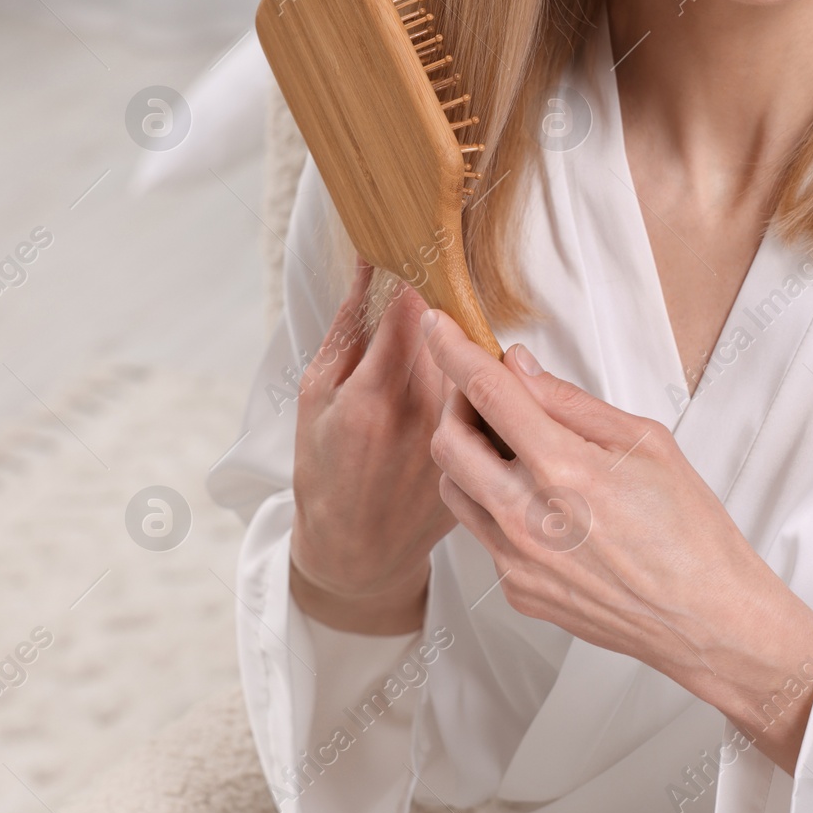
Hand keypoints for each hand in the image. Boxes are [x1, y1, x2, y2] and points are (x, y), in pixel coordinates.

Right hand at [288, 261, 460, 633]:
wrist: (355, 552)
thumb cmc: (324, 470)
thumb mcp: (315, 394)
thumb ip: (349, 327)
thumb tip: (371, 264)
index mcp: (374, 398)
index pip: (415, 310)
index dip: (422, 277)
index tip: (421, 260)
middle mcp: (424, 420)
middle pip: (458, 335)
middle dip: (450, 311)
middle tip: (439, 301)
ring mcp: (461, 445)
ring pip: (483, 370)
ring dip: (472, 349)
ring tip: (447, 353)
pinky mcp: (485, 464)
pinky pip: (497, 409)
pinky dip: (486, 391)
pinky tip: (468, 393)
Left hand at [420, 309, 812, 772]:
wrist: (707, 619)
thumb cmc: (690, 531)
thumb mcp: (645, 442)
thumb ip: (571, 402)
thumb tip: (519, 367)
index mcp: (565, 470)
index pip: (486, 392)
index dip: (452, 351)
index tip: (436, 326)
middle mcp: (529, 518)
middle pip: (447, 442)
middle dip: (454, 406)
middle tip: (484, 394)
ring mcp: (516, 559)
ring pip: (454, 489)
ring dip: (468, 457)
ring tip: (511, 448)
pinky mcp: (515, 589)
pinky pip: (482, 532)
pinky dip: (496, 504)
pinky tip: (539, 504)